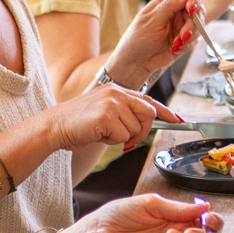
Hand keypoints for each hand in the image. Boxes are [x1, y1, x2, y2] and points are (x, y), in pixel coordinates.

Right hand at [41, 84, 171, 153]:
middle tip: (126, 140)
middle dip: (142, 131)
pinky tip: (97, 135)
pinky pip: (123, 136)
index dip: (165, 111)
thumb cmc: (78, 124)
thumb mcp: (104, 113)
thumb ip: (124, 114)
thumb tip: (144, 124)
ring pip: (135, 128)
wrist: (54, 126)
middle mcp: (116, 93)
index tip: (179, 120)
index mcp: (116, 90)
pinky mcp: (106, 116)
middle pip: (148, 114)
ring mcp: (111, 103)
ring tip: (103, 133)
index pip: (147, 100)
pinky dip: (112, 142)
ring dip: (122, 138)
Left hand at [109, 0, 201, 82]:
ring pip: (198, 25)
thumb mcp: (152, 20)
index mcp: (166, 2)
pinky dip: (188, 44)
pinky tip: (175, 48)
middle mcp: (175, 12)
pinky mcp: (184, 40)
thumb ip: (170, 5)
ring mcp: (180, 26)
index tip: (191, 9)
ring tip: (176, 44)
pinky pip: (195, 39)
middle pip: (197, 10)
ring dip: (190, 35)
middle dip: (193, 23)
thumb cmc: (137, 39)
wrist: (136, 63)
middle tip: (183, 35)